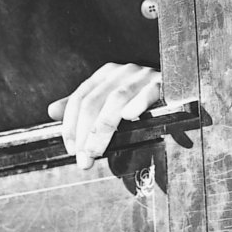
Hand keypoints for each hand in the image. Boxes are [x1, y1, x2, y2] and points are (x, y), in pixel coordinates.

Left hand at [47, 62, 161, 166]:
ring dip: (103, 130)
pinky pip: (148, 92)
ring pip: (115, 100)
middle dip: (85, 134)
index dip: (71, 125)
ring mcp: (142, 75)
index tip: (71, 149)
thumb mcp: (108, 100)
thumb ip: (81, 106)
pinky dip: (138, 103)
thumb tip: (51, 111)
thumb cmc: (139, 99)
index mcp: (106, 74)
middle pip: (94, 102)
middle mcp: (122, 71)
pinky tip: (130, 118)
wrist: (180, 87)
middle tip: (83, 159)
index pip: (80, 98)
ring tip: (96, 153)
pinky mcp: (163, 83)